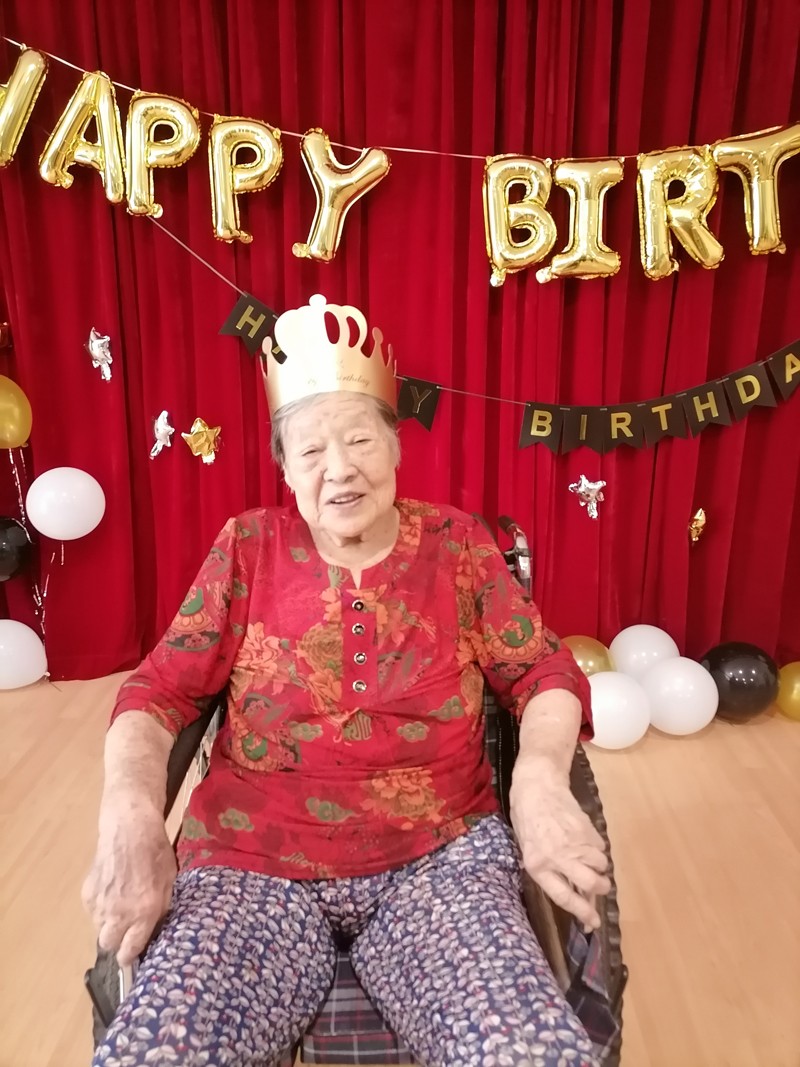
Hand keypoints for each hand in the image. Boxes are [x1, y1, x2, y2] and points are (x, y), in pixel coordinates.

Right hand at [82, 798, 176, 965]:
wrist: (130, 829)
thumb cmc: (156, 852)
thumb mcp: (169, 881)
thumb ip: (161, 909)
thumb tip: (154, 929)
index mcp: (143, 913)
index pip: (129, 952)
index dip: (131, 955)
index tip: (133, 952)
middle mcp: (118, 914)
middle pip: (109, 945)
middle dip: (117, 942)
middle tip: (126, 929)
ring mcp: (100, 904)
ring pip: (98, 929)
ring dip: (108, 924)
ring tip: (120, 905)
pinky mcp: (87, 893)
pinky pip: (92, 912)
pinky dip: (100, 908)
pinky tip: (111, 891)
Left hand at [510, 767, 609, 930]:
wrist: (537, 785)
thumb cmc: (525, 815)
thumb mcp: (526, 846)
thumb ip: (543, 866)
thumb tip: (564, 884)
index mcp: (537, 865)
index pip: (564, 897)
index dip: (582, 912)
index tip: (593, 923)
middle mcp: (558, 858)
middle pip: (590, 884)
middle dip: (600, 889)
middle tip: (601, 886)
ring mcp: (575, 843)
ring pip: (600, 865)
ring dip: (599, 866)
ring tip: (589, 857)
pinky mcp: (587, 829)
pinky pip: (600, 847)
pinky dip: (597, 848)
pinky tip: (585, 839)